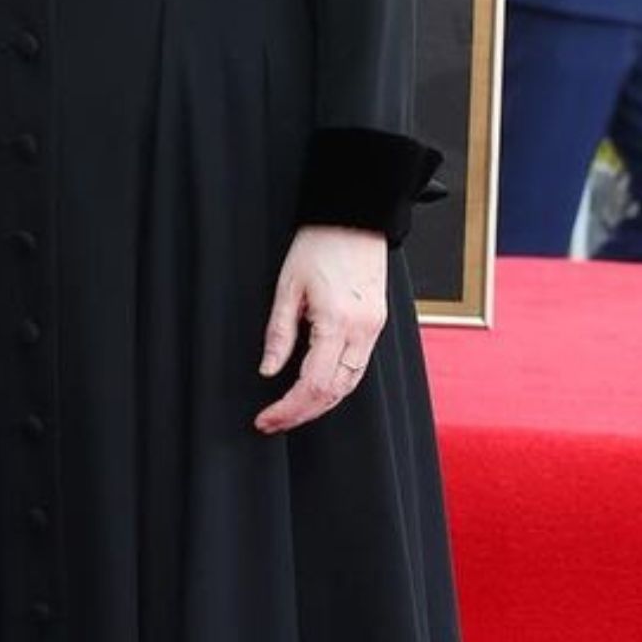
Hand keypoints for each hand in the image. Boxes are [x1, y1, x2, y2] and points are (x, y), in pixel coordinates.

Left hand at [253, 223, 387, 433]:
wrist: (355, 219)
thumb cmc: (319, 245)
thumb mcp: (287, 287)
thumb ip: (279, 333)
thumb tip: (268, 369)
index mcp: (338, 323)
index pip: (313, 384)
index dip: (288, 409)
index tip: (265, 419)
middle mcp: (362, 333)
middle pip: (334, 393)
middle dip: (302, 413)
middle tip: (271, 422)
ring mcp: (374, 330)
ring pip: (350, 385)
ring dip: (320, 404)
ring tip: (289, 411)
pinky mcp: (376, 325)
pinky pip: (358, 368)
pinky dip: (336, 385)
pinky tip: (314, 389)